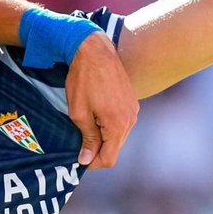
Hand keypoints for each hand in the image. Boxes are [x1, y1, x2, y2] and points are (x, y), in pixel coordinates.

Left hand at [64, 31, 138, 167]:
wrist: (94, 50)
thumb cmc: (83, 80)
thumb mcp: (79, 113)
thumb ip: (87, 138)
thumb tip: (87, 159)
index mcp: (118, 124)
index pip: (109, 158)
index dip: (93, 163)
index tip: (79, 160)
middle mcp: (130, 119)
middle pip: (115, 148)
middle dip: (98, 151)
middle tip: (79, 147)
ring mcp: (133, 109)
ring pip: (119, 135)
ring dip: (104, 138)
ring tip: (86, 129)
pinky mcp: (132, 100)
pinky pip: (122, 122)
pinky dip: (109, 126)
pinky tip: (96, 117)